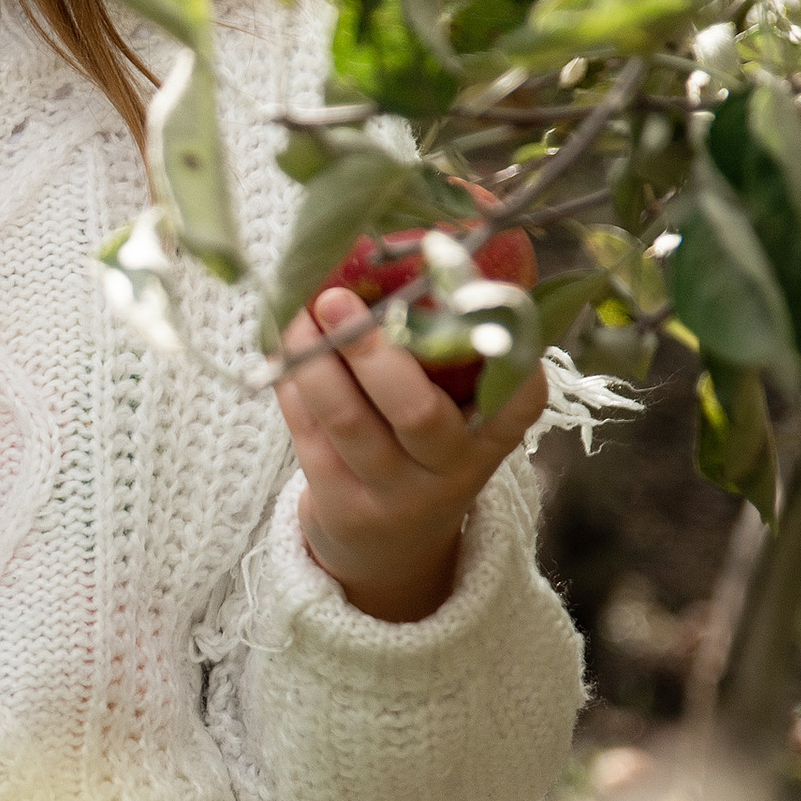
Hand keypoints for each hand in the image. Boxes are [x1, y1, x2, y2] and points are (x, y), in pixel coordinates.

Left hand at [274, 285, 548, 623]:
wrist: (389, 551)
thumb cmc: (423, 453)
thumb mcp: (457, 421)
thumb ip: (447, 357)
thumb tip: (407, 249)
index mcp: (490, 438)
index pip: (519, 401)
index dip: (509, 356)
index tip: (486, 303)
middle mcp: (449, 470)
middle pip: (416, 412)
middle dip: (372, 351)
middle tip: (337, 298)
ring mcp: (391, 493)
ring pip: (347, 421)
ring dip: (312, 359)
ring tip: (295, 311)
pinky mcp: (339, 503)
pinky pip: (308, 435)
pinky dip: (290, 384)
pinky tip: (282, 345)